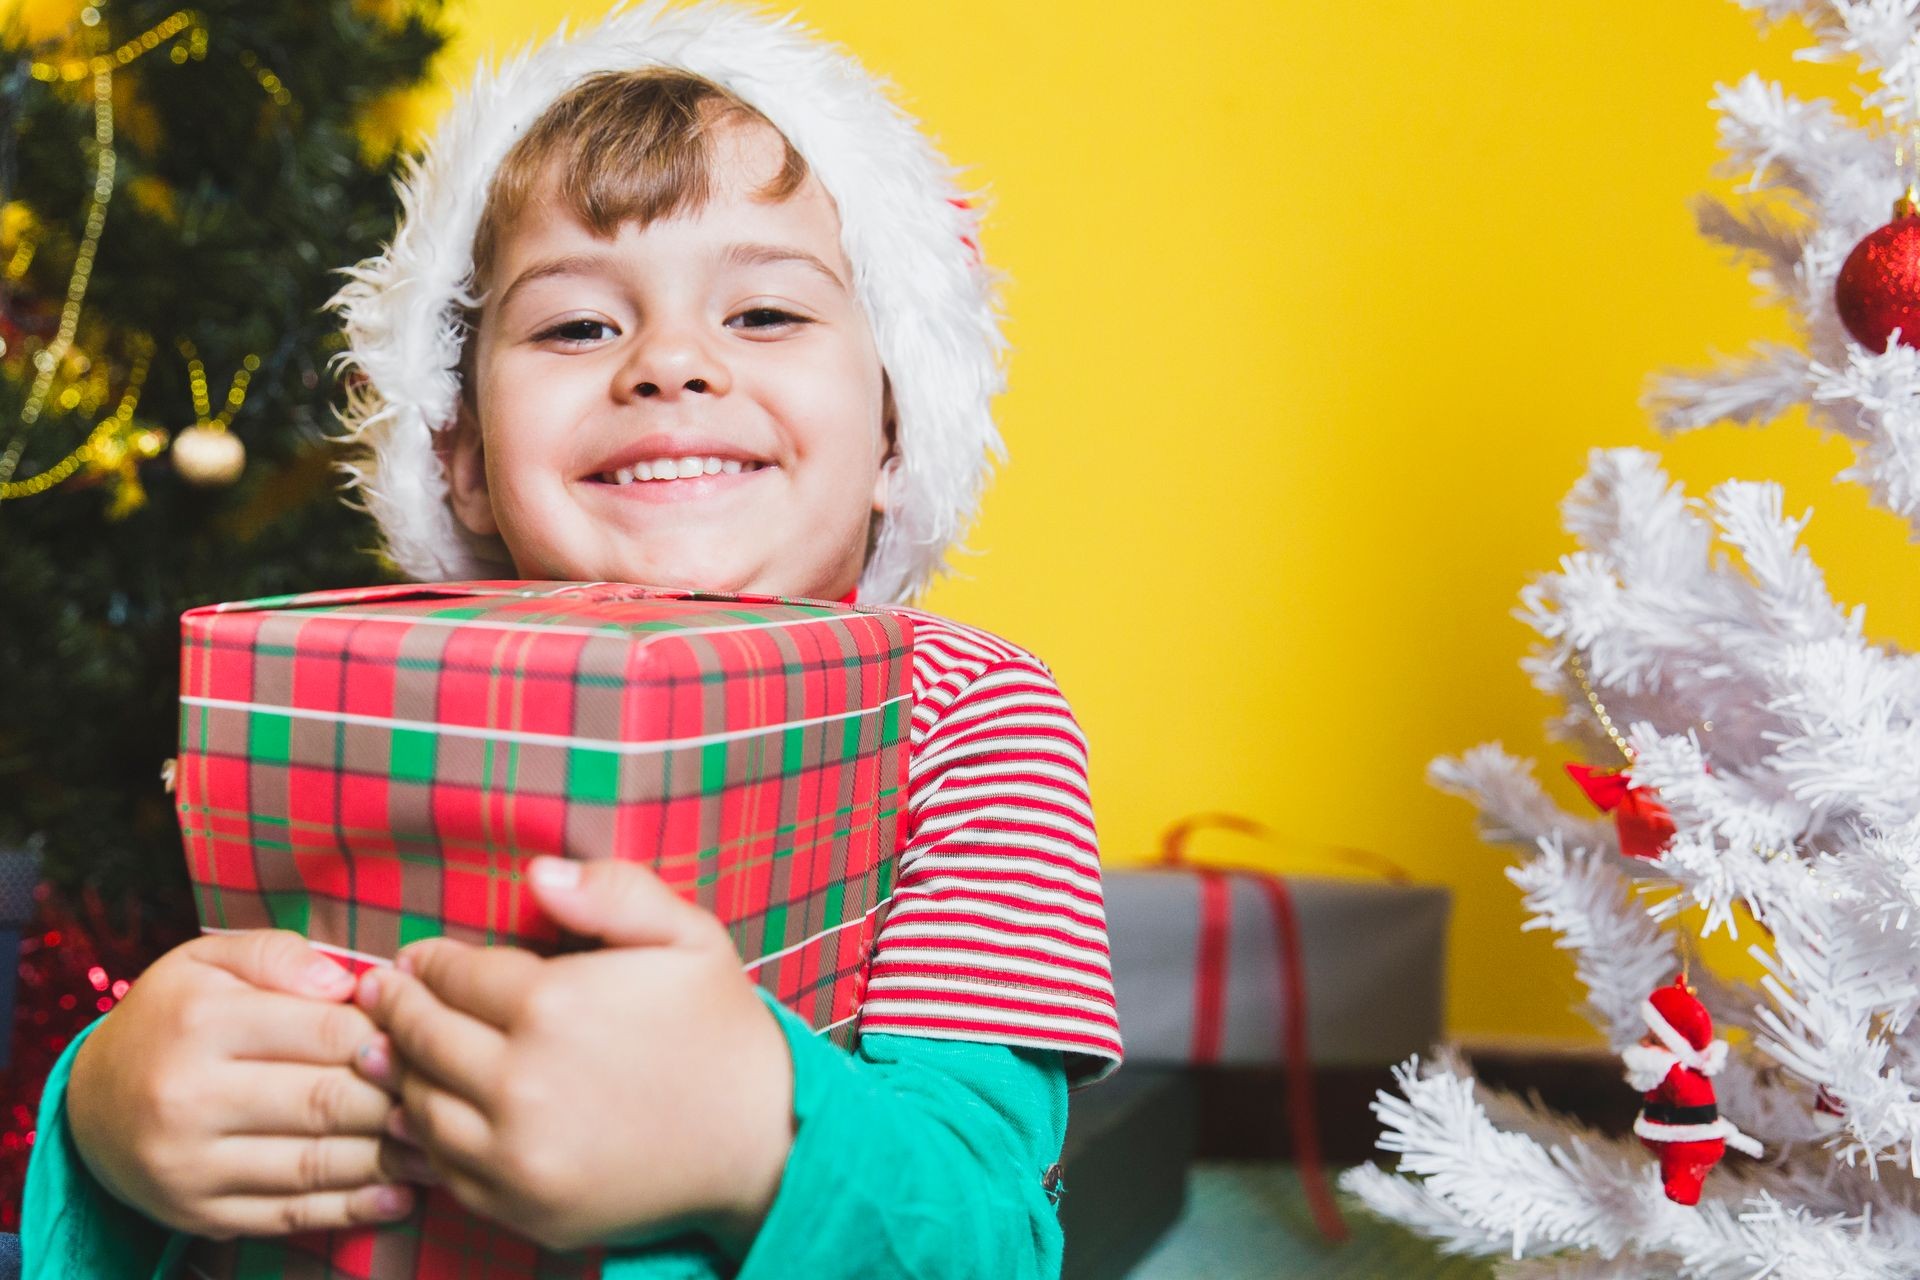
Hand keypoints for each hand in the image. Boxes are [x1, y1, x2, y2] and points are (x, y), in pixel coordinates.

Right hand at [67, 929, 416, 1237]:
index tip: (431, 1039)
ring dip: (391, 1160)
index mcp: (201, 1022)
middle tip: (450, 1094)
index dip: (392, 1037)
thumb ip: (279, 956)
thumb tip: (349, 984)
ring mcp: (191, 1164)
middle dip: (400, 1099)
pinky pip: (291, 1214)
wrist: (89, 1102)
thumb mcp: (207, 961)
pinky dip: (353, 1208)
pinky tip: (400, 1195)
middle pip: (328, 1101)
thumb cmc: (171, 1018)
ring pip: (316, 1164)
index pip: (327, 1032)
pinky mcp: (199, 1213)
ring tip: (442, 1146)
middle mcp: (189, 1097)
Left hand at [355, 857, 793, 1251]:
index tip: (417, 956)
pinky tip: (420, 1110)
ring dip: (401, 1069)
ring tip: (390, 1047)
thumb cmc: (721, 1029)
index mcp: (556, 1005)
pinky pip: (442, 1166)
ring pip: (419, 1103)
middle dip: (400, 1006)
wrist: (764, 1142)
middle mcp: (522, 1082)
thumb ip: (614, 893)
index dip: (428, 961)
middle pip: (423, 1036)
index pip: (453, 975)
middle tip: (383, 991)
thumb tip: (538, 874)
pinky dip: (422, 1135)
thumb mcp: (688, 937)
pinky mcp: (520, 1205)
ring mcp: (517, 1153)